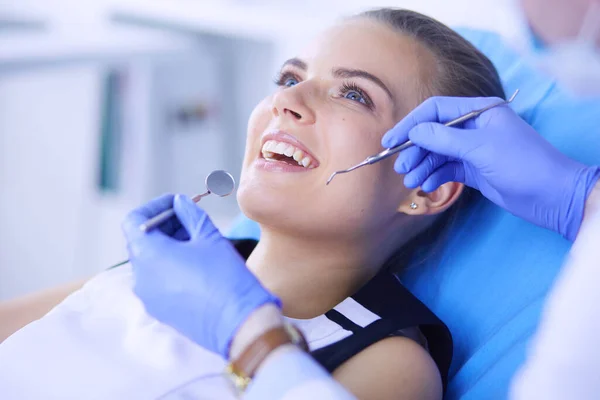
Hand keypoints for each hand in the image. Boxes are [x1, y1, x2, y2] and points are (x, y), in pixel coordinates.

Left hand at [121, 194, 279, 357]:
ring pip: (150, 262)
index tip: (175, 203)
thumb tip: (180, 203)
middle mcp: (141, 277)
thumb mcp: (209, 236)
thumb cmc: (225, 277)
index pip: (134, 221)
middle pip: (142, 241)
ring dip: (168, 246)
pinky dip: (170, 266)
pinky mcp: (161, 310)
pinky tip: (196, 263)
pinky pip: (158, 281)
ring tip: (197, 240)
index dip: (154, 207)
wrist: (238, 322)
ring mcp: (149, 297)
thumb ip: (190, 214)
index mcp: (148, 254)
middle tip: (190, 217)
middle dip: (164, 225)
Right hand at [382, 96, 599, 240]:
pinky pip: (447, 169)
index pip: (435, 110)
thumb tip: (414, 132)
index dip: (411, 124)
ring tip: (410, 181)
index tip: (391, 141)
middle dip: (415, 149)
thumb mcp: (479, 148)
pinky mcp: (475, 169)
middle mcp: (474, 127)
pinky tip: (426, 185)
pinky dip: (435, 176)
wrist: (552, 196)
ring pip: (438, 153)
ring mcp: (474, 149)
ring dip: (422, 165)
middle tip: (401, 167)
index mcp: (479, 111)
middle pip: (433, 133)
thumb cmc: (522, 164)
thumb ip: (443, 139)